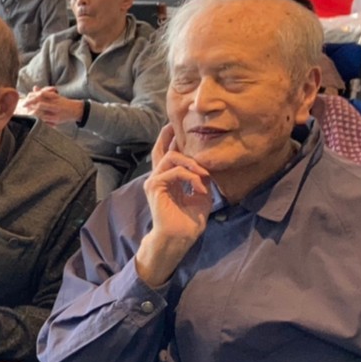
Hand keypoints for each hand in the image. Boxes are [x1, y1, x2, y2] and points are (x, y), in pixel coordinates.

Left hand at [23, 87, 83, 125]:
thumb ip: (44, 92)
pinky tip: (33, 119)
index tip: (24, 101)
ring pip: (41, 113)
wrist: (76, 110)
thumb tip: (34, 88)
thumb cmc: (63, 102)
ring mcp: (56, 113)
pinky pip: (45, 121)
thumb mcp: (55, 95)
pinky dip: (38, 120)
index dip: (31, 98)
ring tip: (27, 113)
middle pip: (39, 104)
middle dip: (30, 106)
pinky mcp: (56, 120)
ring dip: (32, 113)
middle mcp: (55, 104)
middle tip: (23, 107)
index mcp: (54, 97)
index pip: (41, 94)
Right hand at [134, 125, 211, 287]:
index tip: (180, 129)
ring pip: (171, 157)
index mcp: (168, 180)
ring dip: (191, 162)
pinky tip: (200, 187)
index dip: (173, 141)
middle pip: (159, 150)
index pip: (168, 156)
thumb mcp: (201, 195)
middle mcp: (158, 178)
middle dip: (168, 136)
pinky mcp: (154, 186)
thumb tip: (206, 167)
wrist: (179, 237)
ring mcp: (154, 181)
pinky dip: (190, 177)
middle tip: (174, 124)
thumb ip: (201, 179)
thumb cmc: (189, 221)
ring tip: (204, 173)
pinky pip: (174, 172)